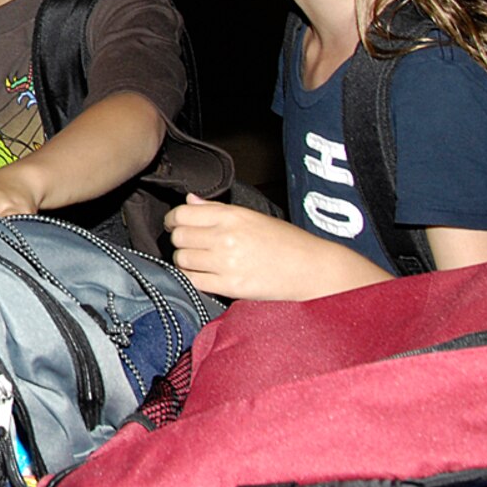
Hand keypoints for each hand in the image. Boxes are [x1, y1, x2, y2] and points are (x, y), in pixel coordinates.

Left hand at [164, 193, 389, 300]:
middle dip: (180, 241)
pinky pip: (193, 281)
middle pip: (179, 237)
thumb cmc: (287, 242)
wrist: (313, 269)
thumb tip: (190, 200)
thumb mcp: (253, 217)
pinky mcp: (230, 286)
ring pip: (182, 260)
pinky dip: (192, 279)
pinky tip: (204, 276)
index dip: (173, 220)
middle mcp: (226, 237)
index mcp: (232, 216)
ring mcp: (227, 262)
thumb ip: (217, 210)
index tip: (175, 224)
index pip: (182, 214)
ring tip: (199, 262)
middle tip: (190, 245)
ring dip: (185, 261)